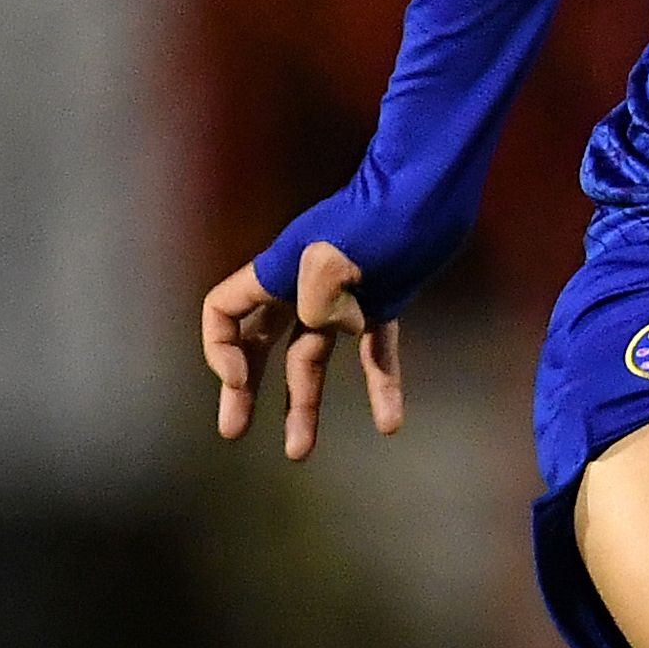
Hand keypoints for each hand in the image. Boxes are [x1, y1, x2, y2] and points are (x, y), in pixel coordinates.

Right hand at [204, 241, 405, 460]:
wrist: (428, 195)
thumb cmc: (376, 220)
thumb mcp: (331, 259)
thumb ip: (318, 304)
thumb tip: (337, 330)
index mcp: (277, 273)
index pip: (223, 312)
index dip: (220, 349)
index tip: (240, 378)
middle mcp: (301, 288)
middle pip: (259, 344)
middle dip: (244, 389)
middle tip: (233, 431)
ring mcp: (343, 300)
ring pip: (311, 358)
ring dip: (304, 404)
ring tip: (298, 452)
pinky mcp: (382, 305)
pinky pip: (374, 355)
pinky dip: (380, 387)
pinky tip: (389, 424)